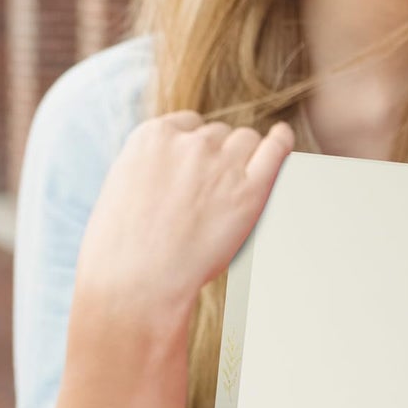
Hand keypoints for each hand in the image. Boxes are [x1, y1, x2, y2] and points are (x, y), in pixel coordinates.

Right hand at [74, 112, 292, 323]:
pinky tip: (283, 139)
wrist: (137, 282)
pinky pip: (276, 149)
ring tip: (236, 187)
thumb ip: (153, 170)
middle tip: (213, 191)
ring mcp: (222, 164)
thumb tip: (176, 171)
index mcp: (152, 137)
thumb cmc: (124, 250)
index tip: (197, 166)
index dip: (196, 146)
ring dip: (245, 157)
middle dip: (219, 155)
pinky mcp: (250, 190)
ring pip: (245, 141)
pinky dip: (282, 142)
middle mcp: (189, 143)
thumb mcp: (125, 190)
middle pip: (219, 134)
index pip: (188, 124)